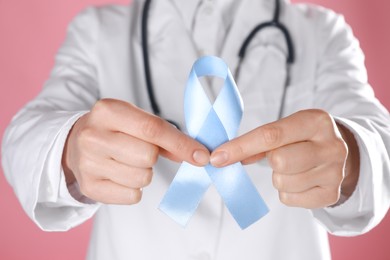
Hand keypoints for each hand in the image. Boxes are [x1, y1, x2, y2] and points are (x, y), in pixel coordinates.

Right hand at [62, 99, 209, 204]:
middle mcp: (93, 136)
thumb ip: (166, 135)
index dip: (181, 144)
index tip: (202, 156)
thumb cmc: (116, 130)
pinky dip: (134, 188)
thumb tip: (197, 155)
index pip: (153, 129)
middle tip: (140, 151)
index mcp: (108, 110)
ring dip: (144, 173)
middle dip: (153, 157)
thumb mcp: (136, 121)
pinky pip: (132, 195)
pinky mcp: (89, 186)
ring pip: (142, 178)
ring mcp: (88, 162)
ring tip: (128, 162)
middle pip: (148, 156)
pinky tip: (120, 175)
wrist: (76, 144)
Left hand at [210, 109, 359, 208]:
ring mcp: (335, 172)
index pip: (271, 135)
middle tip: (278, 156)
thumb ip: (258, 141)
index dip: (240, 147)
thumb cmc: (303, 138)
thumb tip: (224, 157)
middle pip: (279, 161)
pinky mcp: (332, 194)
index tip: (217, 157)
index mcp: (316, 121)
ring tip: (292, 168)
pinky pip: (290, 199)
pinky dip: (286, 192)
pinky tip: (299, 180)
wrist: (339, 153)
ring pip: (282, 183)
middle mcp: (331, 146)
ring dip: (278, 178)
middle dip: (270, 162)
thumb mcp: (286, 129)